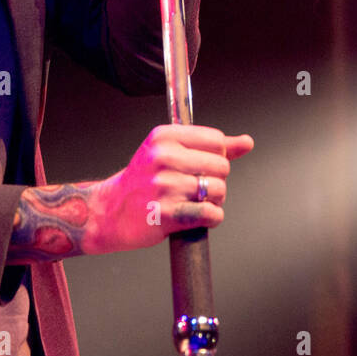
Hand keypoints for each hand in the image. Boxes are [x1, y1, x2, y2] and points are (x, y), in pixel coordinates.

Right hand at [83, 124, 254, 255]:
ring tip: (194, 203)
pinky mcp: (166, 213)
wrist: (110, 211)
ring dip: (214, 202)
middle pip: (221, 166)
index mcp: (164, 137)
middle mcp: (162, 157)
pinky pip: (210, 214)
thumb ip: (211, 147)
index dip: (216, 157)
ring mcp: (164, 186)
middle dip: (216, 181)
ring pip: (219, 191)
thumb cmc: (143, 182)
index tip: (200, 167)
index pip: (216, 140)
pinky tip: (199, 217)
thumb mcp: (169, 152)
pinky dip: (212, 218)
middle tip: (196, 189)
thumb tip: (247, 142)